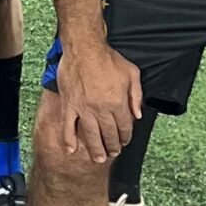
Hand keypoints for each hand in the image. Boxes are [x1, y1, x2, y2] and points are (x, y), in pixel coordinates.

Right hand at [52, 37, 141, 160]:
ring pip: (90, 135)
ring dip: (95, 149)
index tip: (124, 141)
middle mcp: (101, 109)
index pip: (124, 127)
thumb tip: (137, 114)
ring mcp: (83, 108)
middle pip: (109, 135)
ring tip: (98, 158)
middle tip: (112, 152)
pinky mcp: (69, 105)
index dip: (126, 137)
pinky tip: (71, 150)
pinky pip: (68, 126)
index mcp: (118, 102)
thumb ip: (137, 95)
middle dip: (112, 146)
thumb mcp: (131, 73)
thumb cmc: (108, 58)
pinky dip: (69, 140)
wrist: (84, 47)